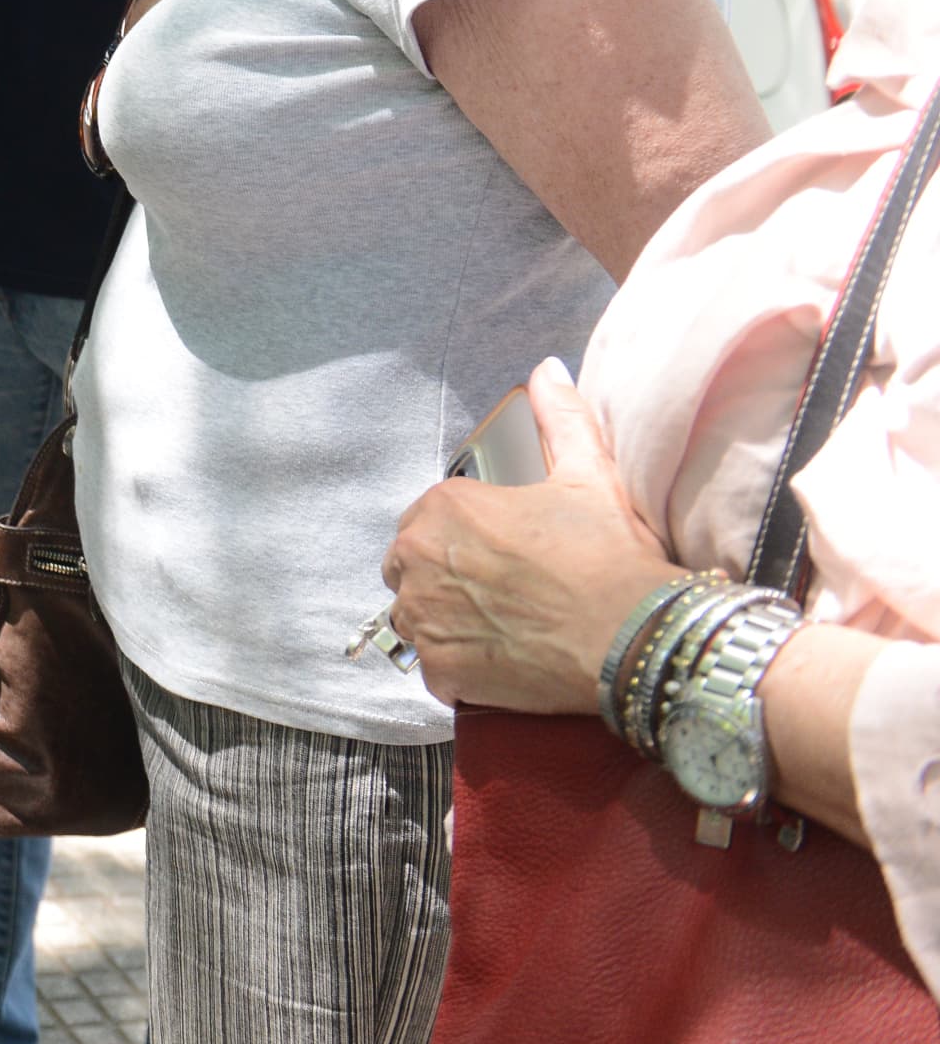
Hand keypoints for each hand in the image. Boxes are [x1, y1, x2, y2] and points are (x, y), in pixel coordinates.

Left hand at [381, 359, 686, 715]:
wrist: (633, 633)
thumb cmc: (607, 553)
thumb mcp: (588, 473)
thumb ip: (560, 417)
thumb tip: (548, 370)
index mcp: (439, 509)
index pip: (425, 522)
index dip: (461, 539)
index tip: (500, 554)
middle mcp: (415, 561)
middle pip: (410, 569)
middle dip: (444, 578)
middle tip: (504, 591)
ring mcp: (423, 621)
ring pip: (417, 620)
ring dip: (448, 622)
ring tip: (505, 626)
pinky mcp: (440, 673)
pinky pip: (437, 670)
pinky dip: (463, 668)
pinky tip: (504, 660)